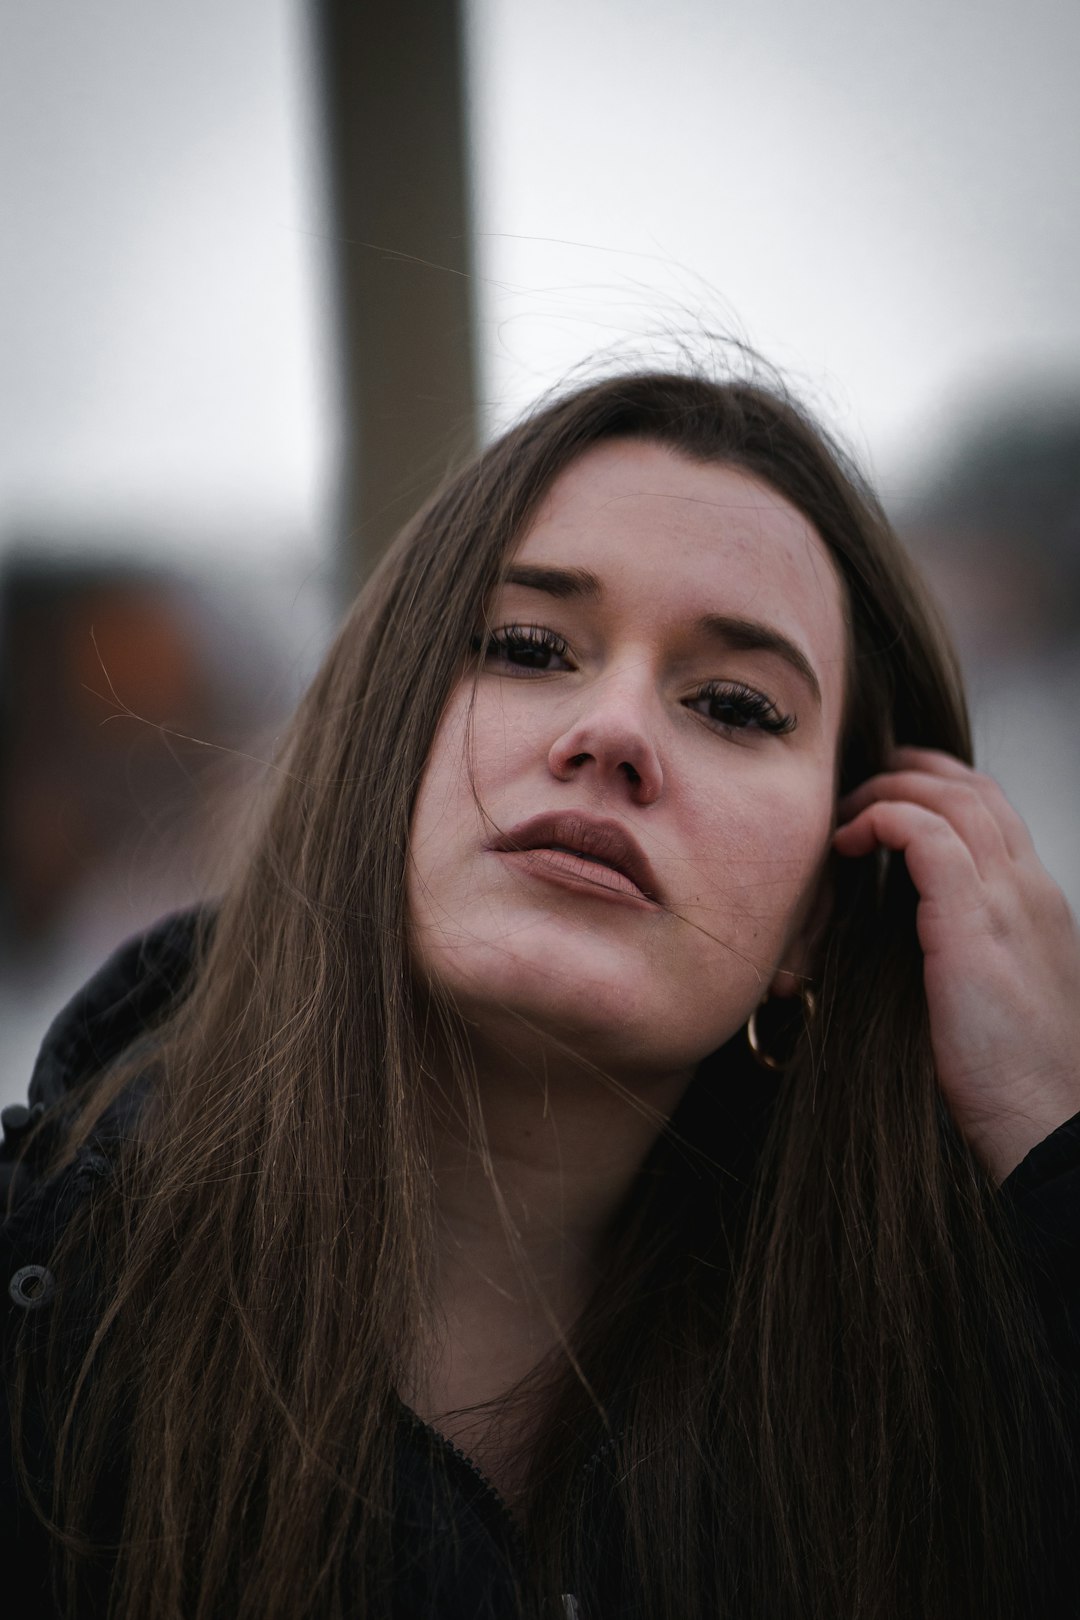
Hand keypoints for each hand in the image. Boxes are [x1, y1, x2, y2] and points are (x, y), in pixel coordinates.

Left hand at [833, 746, 1079, 1184]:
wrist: (1050, 1124)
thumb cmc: (1015, 1080)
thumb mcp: (994, 996)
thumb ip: (966, 953)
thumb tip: (915, 943)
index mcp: (1039, 904)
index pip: (996, 812)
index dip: (941, 789)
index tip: (892, 794)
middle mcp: (1030, 890)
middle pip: (975, 788)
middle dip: (912, 771)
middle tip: (860, 786)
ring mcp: (1008, 900)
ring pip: (953, 798)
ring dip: (889, 791)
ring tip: (846, 815)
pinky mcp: (974, 922)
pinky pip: (926, 833)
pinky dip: (883, 819)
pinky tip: (849, 841)